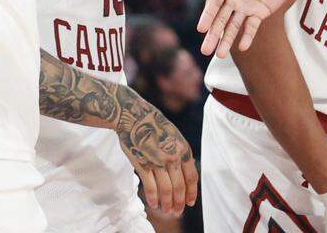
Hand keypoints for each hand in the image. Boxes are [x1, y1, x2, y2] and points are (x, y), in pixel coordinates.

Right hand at [117, 98, 198, 217]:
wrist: (134, 116)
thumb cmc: (154, 125)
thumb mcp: (174, 136)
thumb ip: (180, 154)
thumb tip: (184, 174)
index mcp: (183, 149)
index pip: (192, 177)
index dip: (191, 192)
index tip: (190, 202)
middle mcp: (173, 157)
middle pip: (179, 187)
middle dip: (179, 202)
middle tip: (177, 212)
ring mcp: (157, 161)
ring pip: (166, 190)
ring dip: (167, 203)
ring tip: (166, 211)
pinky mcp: (142, 164)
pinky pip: (150, 186)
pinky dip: (153, 198)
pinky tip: (154, 204)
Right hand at [198, 0, 299, 56]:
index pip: (213, 1)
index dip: (207, 15)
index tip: (201, 29)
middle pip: (220, 18)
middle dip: (213, 34)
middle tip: (204, 50)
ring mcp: (246, 6)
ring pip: (233, 26)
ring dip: (226, 40)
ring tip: (218, 55)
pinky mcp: (259, 12)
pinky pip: (252, 26)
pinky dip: (247, 36)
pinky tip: (243, 47)